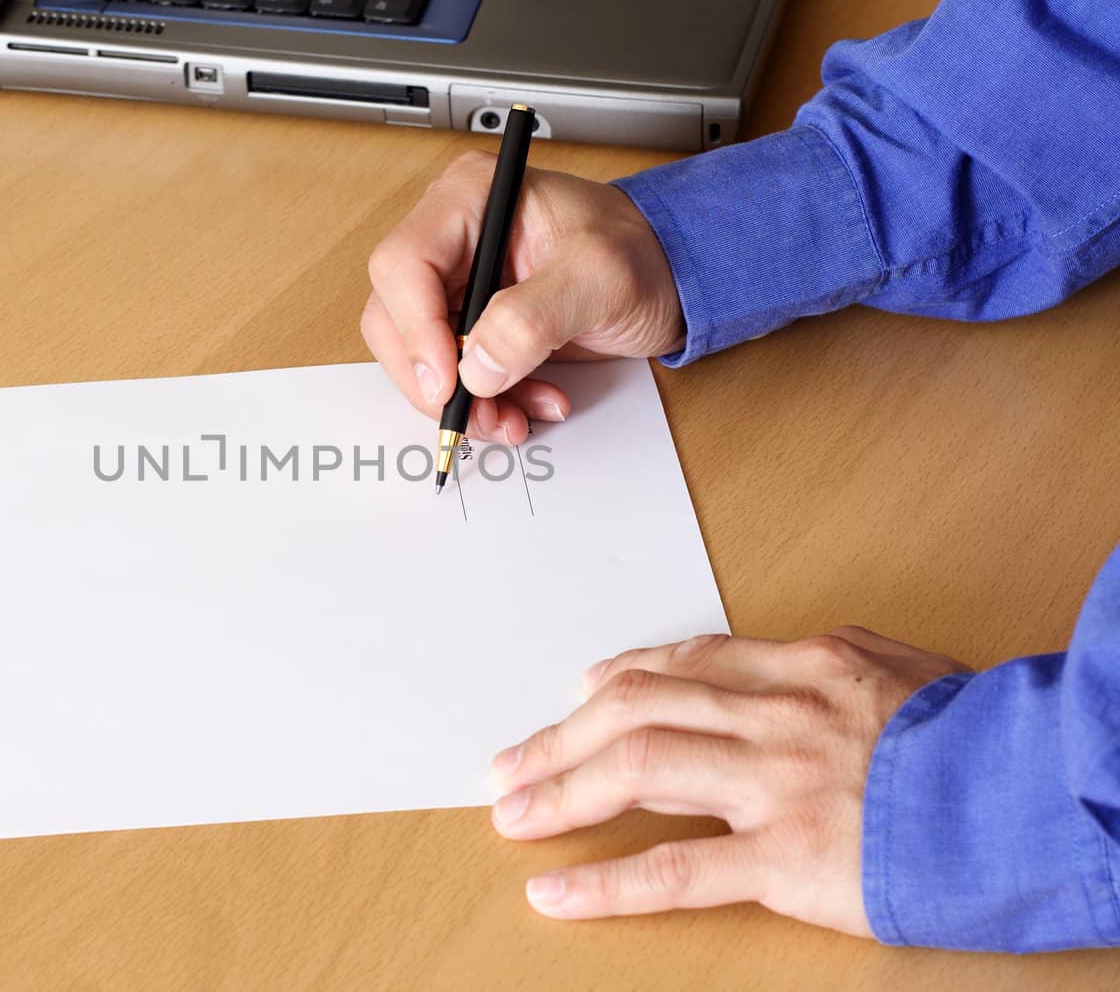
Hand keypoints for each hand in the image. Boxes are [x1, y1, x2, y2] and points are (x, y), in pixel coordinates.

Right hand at [360, 152, 683, 442]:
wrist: (670, 278)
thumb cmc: (642, 253)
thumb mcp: (600, 277)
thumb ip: (534, 317)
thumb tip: (477, 366)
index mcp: (470, 199)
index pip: (403, 265)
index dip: (416, 329)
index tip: (450, 380)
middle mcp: (449, 237)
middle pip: (394, 316)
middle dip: (434, 377)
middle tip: (479, 413)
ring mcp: (455, 283)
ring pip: (414, 355)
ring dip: (460, 400)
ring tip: (513, 416)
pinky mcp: (467, 323)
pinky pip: (447, 374)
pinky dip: (479, 403)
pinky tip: (523, 404)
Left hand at [488, 627, 966, 935]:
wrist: (1039, 792)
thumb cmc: (982, 736)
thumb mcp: (904, 669)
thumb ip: (830, 659)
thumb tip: (772, 656)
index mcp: (803, 667)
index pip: (684, 664)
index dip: (619, 679)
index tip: (579, 694)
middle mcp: (775, 716)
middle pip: (637, 710)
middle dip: (561, 737)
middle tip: (509, 763)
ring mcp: (775, 786)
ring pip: (638, 770)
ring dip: (561, 790)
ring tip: (511, 811)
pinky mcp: (788, 858)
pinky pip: (674, 870)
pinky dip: (606, 882)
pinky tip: (557, 894)